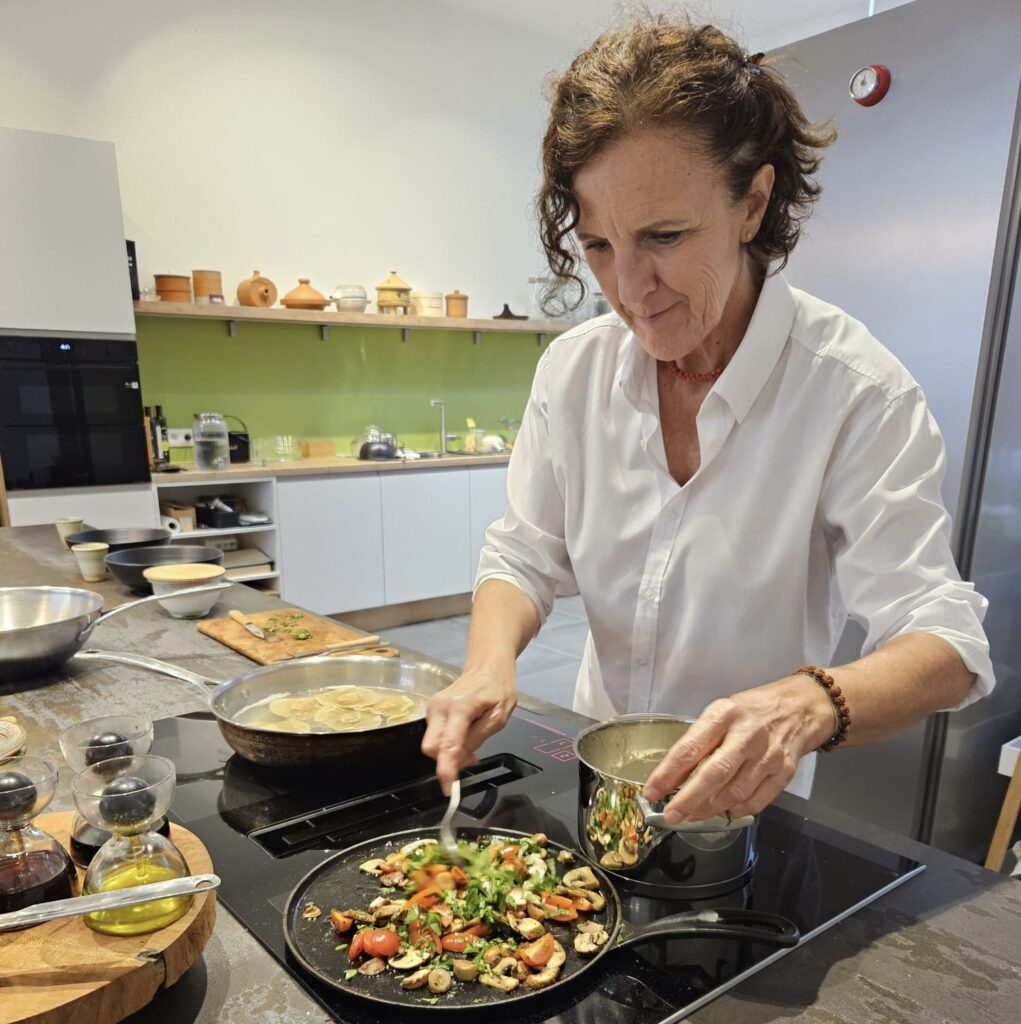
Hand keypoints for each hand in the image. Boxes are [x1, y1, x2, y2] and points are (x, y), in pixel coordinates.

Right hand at [422, 667, 516, 793]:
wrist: (487, 664)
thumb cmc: (498, 687)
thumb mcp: (499, 716)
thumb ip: (478, 738)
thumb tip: (461, 760)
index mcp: (458, 708)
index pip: (447, 744)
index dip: (446, 770)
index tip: (448, 789)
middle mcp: (439, 707)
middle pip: (431, 747)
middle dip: (447, 761)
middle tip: (472, 759)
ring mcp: (432, 707)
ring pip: (433, 743)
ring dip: (449, 752)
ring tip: (473, 743)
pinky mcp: (431, 710)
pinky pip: (435, 735)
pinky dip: (448, 743)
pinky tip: (464, 736)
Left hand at [642, 676, 833, 821]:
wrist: (800, 708)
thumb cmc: (751, 711)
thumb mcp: (721, 712)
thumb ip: (701, 740)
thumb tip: (673, 777)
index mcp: (724, 714)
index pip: (690, 748)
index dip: (668, 773)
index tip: (652, 791)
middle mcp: (747, 734)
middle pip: (714, 774)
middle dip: (688, 800)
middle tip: (670, 816)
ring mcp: (768, 755)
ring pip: (734, 793)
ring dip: (709, 809)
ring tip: (691, 816)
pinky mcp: (784, 772)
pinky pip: (756, 801)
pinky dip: (736, 811)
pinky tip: (722, 811)